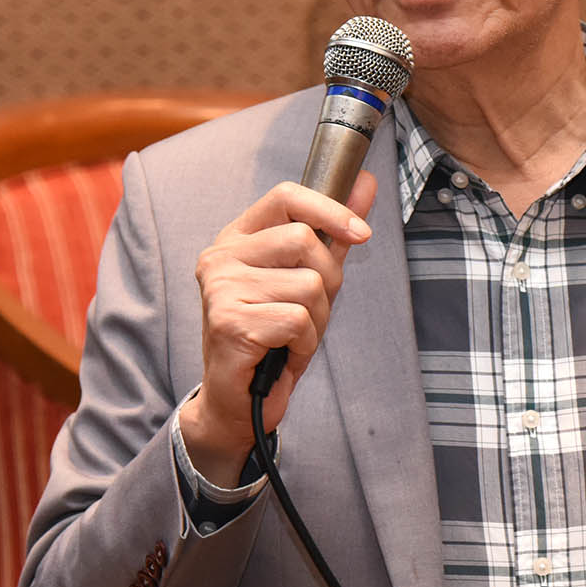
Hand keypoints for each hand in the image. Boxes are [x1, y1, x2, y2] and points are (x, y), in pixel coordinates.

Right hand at [183, 173, 378, 487]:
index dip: (330, 208)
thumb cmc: (273, 338)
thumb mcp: (307, 279)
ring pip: (308, 284)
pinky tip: (285, 354)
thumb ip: (333, 233)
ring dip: (317, 320)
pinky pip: (299, 320)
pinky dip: (306, 343)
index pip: (286, 196)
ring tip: (293, 337)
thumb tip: (364, 183)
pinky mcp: (229, 322)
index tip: (362, 232)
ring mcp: (221, 289)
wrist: (238, 403)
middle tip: (310, 312)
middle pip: (304, 241)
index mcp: (236, 238)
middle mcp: (221, 257)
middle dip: (327, 282)